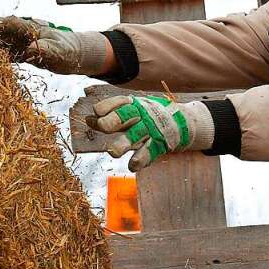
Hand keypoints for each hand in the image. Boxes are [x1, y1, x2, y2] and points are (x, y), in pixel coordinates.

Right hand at [0, 16, 108, 74]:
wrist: (74, 56)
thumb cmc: (68, 50)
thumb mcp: (59, 51)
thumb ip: (45, 49)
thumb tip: (29, 49)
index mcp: (29, 27)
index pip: (7, 23)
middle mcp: (21, 33)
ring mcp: (18, 43)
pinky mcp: (19, 53)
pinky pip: (2, 54)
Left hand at [89, 95, 214, 170]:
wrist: (180, 122)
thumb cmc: (147, 116)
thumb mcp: (131, 111)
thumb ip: (110, 116)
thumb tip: (88, 119)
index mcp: (134, 104)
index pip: (119, 103)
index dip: (107, 106)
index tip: (95, 112)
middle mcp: (142, 115)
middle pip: (125, 116)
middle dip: (113, 120)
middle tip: (102, 125)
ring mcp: (151, 130)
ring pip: (136, 136)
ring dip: (124, 143)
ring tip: (112, 152)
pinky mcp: (159, 144)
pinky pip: (149, 152)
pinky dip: (141, 159)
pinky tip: (132, 165)